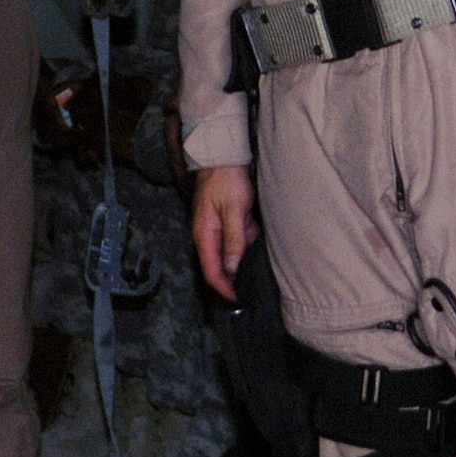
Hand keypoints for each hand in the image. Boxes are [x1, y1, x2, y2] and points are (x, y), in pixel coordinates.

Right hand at [192, 164, 258, 300]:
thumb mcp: (234, 210)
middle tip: (250, 253)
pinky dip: (245, 230)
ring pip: (233, 249)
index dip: (224, 288)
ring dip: (244, 240)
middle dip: (238, 262)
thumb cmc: (226, 180)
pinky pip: (237, 236)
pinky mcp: (223, 222)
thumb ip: (234, 239)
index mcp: (204, 234)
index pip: (211, 270)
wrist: (222, 157)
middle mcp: (207, 235)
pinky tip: (247, 215)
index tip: (238, 300)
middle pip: (222, 263)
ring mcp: (215, 229)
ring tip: (247, 219)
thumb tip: (232, 268)